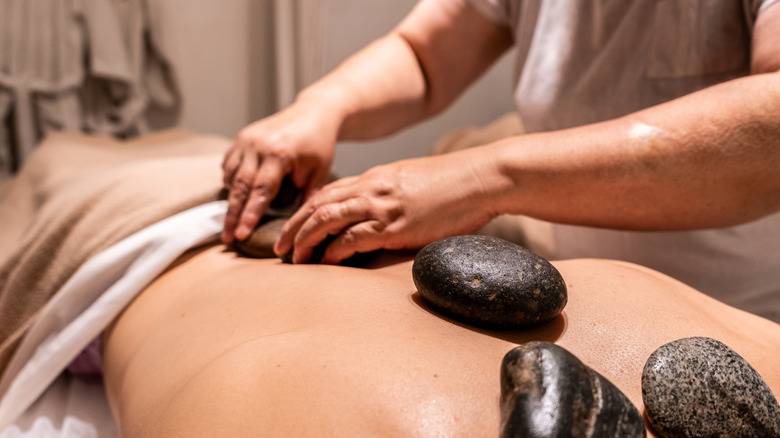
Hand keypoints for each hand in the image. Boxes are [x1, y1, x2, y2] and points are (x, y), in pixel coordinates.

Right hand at [221, 104, 336, 243]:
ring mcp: (246, 139)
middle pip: (240, 187)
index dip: (250, 215)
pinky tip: (238, 193)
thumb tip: (298, 229)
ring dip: (232, 198)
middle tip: (227, 238)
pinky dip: (232, 180)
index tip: (241, 236)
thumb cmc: (319, 145)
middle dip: (232, 215)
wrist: (314, 113)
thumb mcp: (319, 173)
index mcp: (279, 154)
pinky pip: (229, 164)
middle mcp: (258, 145)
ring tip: (233, 220)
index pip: (260, 191)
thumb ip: (306, 199)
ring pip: (232, 176)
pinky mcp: (241, 137)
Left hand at [274, 153, 498, 263]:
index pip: (328, 193)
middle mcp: (372, 189)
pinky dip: (334, 250)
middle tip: (280, 249)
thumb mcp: (415, 185)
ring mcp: (382, 205)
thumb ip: (393, 197)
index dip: (305, 212)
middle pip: (317, 205)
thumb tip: (385, 219)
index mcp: (375, 178)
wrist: (482, 178)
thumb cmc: (455, 185)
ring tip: (294, 258)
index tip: (294, 230)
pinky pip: (353, 237)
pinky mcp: (395, 225)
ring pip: (326, 219)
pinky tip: (325, 262)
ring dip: (305, 239)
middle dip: (294, 227)